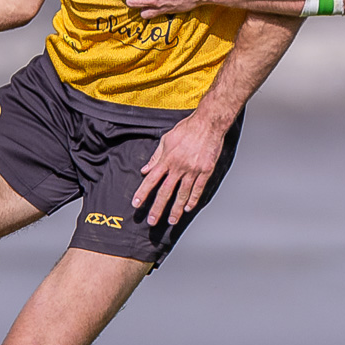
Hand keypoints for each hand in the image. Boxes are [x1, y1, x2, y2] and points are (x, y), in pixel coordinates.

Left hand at [131, 111, 226, 226]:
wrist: (208, 123)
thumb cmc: (187, 128)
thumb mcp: (166, 139)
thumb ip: (155, 157)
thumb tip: (144, 169)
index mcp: (167, 159)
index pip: (151, 179)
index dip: (143, 193)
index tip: (136, 204)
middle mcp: (178, 166)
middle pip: (165, 191)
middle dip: (157, 208)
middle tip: (152, 221)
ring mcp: (193, 170)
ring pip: (182, 194)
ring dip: (176, 209)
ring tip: (172, 221)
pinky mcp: (206, 171)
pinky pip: (198, 189)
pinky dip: (193, 200)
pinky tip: (188, 208)